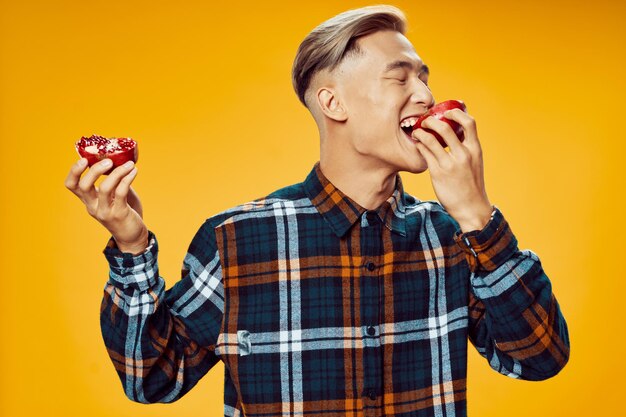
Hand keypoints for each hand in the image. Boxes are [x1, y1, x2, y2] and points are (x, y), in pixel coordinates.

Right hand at [65, 158, 148, 253]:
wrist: (132, 236)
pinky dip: (127, 179)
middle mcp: (92, 206)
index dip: (74, 171)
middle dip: (95, 169)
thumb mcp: (114, 195)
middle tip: (109, 160)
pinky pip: (121, 192)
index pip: (71, 185)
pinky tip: (134, 172)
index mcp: (88, 200)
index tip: (84, 159)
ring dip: (118, 172)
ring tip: (129, 164)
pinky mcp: (119, 214)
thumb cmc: (124, 211)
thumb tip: (120, 159)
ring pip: (105, 188)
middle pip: (84, 185)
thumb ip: (113, 181)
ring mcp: (104, 211)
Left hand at [412, 108, 492, 231]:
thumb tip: (457, 132)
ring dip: (421, 131)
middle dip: (432, 120)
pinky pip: (425, 153)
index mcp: (475, 150)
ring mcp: (450, 164)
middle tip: (426, 120)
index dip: (457, 112)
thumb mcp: (475, 163)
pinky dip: (420, 145)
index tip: (448, 111)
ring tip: (417, 131)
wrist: (471, 208)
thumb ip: (467, 148)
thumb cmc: (471, 184)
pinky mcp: (438, 173)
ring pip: (431, 139)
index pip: (469, 122)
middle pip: (446, 127)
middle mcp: (464, 155)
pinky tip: (417, 144)